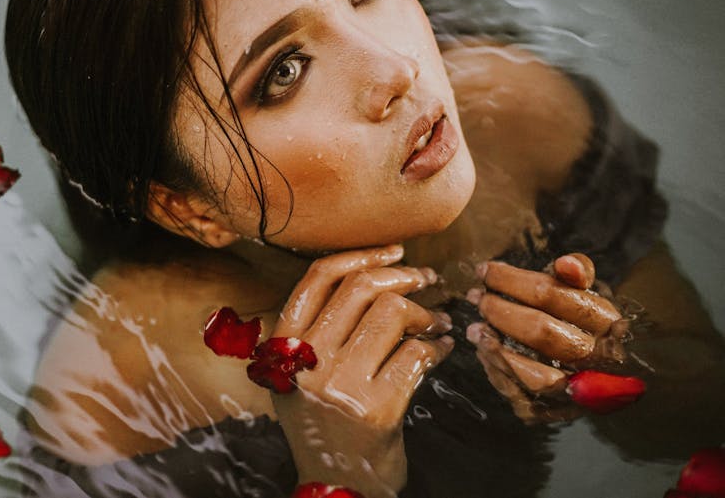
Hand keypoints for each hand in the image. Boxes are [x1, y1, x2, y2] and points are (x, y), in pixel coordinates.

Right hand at [272, 245, 452, 497]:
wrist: (335, 489)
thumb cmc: (323, 424)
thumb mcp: (301, 375)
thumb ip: (319, 329)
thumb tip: (374, 275)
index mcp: (284, 346)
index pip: (317, 278)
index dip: (360, 255)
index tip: (395, 251)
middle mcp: (307, 361)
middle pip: (360, 289)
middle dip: (402, 276)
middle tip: (427, 279)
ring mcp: (340, 385)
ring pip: (392, 314)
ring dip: (425, 312)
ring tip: (437, 321)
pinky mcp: (377, 409)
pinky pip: (417, 354)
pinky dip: (437, 346)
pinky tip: (442, 349)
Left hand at [466, 254, 628, 422]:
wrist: (610, 369)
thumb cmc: (585, 319)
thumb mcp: (586, 290)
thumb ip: (576, 271)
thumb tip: (566, 264)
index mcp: (606, 321)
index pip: (553, 295)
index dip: (512, 280)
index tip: (484, 271)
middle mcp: (597, 359)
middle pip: (543, 333)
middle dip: (502, 312)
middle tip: (477, 298)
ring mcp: (579, 390)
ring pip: (535, 375)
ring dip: (497, 349)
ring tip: (475, 329)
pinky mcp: (559, 411)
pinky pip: (524, 398)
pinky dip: (498, 374)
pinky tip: (484, 352)